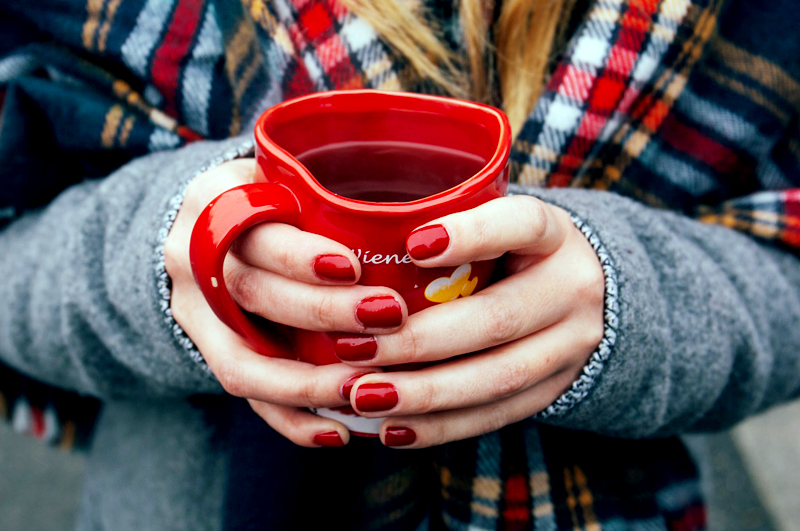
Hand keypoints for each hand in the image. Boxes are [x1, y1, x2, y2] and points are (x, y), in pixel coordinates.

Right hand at [164, 159, 407, 446]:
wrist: (209, 227)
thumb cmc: (273, 198)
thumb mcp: (287, 176)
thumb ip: (329, 192)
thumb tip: (429, 215)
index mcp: (217, 200)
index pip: (253, 230)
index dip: (300, 257)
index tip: (355, 268)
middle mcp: (193, 257)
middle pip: (253, 294)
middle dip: (322, 313)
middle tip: (388, 317)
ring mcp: (193, 312)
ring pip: (242, 361)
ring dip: (308, 383)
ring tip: (365, 390)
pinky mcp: (207, 351)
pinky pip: (244, 395)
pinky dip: (291, 419)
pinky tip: (338, 432)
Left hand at [339, 195, 604, 447]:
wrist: (589, 298)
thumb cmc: (514, 253)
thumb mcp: (499, 224)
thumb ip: (448, 223)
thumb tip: (354, 236)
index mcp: (554, 235)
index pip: (522, 225)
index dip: (472, 235)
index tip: (412, 244)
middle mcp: (572, 289)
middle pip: (498, 319)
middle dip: (419, 339)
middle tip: (353, 347)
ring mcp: (570, 346)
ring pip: (498, 378)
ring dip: (424, 393)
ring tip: (362, 395)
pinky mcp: (555, 390)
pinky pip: (497, 415)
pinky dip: (441, 426)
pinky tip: (393, 427)